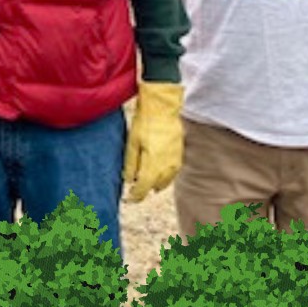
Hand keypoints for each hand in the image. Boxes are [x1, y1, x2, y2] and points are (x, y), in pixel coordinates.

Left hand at [124, 82, 183, 201]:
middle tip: (133, 189)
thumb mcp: (132, 143)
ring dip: (154, 183)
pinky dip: (163, 175)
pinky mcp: (180, 154)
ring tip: (144, 181)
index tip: (128, 198)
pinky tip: (156, 171)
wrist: (163, 108)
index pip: (143, 188)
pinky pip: (172, 172)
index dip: (135, 196)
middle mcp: (166, 166)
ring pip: (165, 181)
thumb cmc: (145, 123)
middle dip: (144, 190)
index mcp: (152, 164)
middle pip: (154, 186)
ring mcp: (175, 161)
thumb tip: (129, 181)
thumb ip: (130, 164)